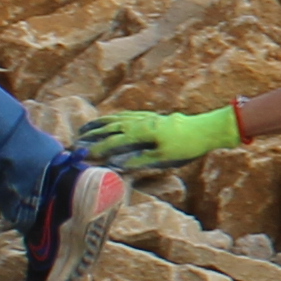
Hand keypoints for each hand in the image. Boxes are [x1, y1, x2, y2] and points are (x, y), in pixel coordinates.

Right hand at [89, 106, 239, 169]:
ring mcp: (145, 117)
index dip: (97, 149)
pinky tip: (110, 120)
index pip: (113, 142)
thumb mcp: (163, 159)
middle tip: (76, 141)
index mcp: (141, 133)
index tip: (83, 155)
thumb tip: (117, 165)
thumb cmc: (185, 147)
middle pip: (110, 128)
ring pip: (116, 119)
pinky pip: (126, 114)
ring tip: (85, 128)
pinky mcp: (151, 116)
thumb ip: (138, 161)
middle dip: (92, 135)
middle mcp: (140, 122)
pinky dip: (114, 117)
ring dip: (99, 124)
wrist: (204, 130)